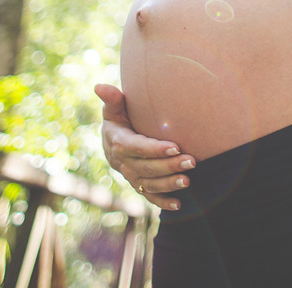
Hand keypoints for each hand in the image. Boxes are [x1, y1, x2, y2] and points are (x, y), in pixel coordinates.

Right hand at [95, 84, 194, 210]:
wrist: (112, 143)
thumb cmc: (119, 119)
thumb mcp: (115, 109)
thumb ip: (112, 99)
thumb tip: (100, 86)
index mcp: (118, 143)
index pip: (137, 147)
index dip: (155, 149)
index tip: (176, 146)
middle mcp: (123, 163)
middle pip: (147, 167)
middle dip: (169, 165)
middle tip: (192, 161)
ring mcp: (130, 177)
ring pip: (149, 184)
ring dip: (169, 184)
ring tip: (188, 180)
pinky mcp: (137, 186)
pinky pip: (149, 197)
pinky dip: (162, 202)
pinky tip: (179, 205)